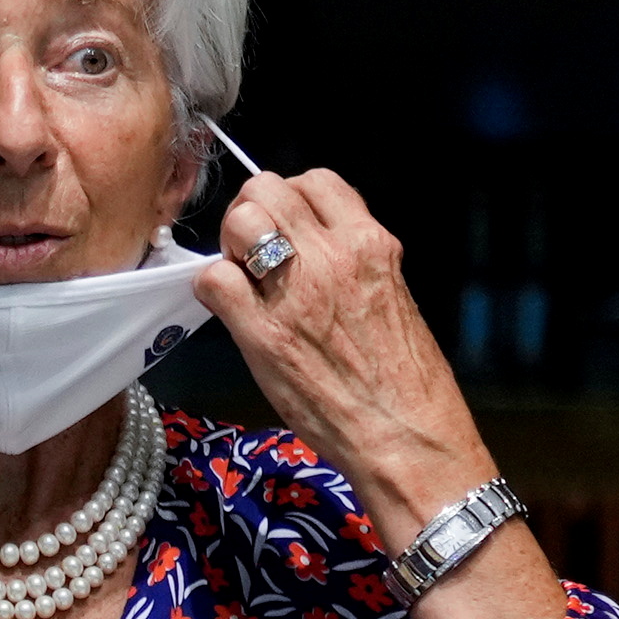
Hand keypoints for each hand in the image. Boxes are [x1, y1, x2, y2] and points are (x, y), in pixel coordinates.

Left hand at [202, 164, 563, 618]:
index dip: (289, 197)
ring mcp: (296, 293)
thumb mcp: (391, 296)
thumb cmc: (404, 381)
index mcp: (371, 244)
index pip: (316, 180)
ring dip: (229, 246)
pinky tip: (229, 310)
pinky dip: (211, 289)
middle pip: (266, 190)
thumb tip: (312, 245)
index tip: (285, 225)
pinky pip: (213, 280)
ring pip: (238, 223)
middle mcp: (334, 257)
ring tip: (243, 279)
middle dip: (251, 213)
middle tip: (252, 251)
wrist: (406, 438)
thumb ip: (352, 261)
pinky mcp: (263, 334)